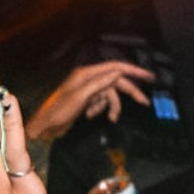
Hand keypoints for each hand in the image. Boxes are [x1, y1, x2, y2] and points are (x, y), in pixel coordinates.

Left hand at [25, 60, 153, 143]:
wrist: (44, 126)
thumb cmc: (58, 111)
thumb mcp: (80, 97)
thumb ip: (100, 84)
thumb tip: (118, 73)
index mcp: (87, 74)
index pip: (115, 67)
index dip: (133, 70)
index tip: (149, 76)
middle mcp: (89, 79)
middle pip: (116, 82)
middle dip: (129, 93)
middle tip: (144, 102)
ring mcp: (88, 89)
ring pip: (110, 95)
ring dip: (110, 107)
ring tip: (110, 119)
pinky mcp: (86, 99)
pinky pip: (101, 102)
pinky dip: (100, 109)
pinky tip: (89, 116)